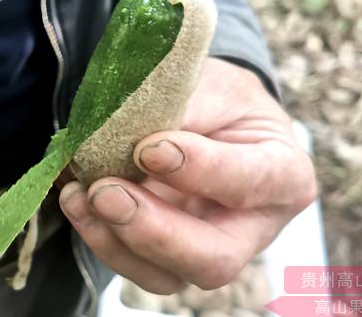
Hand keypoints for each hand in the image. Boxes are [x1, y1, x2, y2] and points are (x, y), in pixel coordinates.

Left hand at [59, 57, 316, 293]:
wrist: (210, 115)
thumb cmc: (221, 99)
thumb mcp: (213, 84)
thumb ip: (182, 108)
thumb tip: (124, 134)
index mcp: (284, 174)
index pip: (250, 182)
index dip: (200, 170)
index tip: (149, 148)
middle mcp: (254, 226)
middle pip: (215, 258)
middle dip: (154, 231)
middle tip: (106, 192)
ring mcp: (210, 249)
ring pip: (169, 275)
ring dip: (115, 239)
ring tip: (79, 194)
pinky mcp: (171, 259)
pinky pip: (136, 268)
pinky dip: (100, 237)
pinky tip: (76, 200)